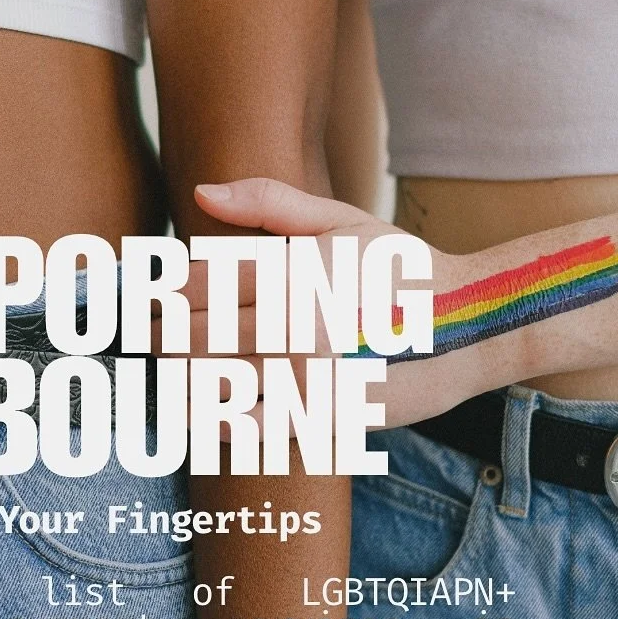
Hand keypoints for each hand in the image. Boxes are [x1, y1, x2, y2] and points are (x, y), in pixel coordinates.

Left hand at [177, 177, 522, 429]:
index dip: (159, 293)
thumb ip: (269, 203)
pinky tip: (198, 410)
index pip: (194, 284)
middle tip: (147, 335)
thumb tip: (202, 192)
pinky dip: (210, 419)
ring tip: (171, 371)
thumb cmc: (402, 268)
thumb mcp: (343, 220)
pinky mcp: (321, 417)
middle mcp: (293, 321)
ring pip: (207, 383)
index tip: (148, 298)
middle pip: (189, 335)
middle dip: (158, 334)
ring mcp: (306, 374)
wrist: (470, 327)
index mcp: (292, 268)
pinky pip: (244, 426)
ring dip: (176, 377)